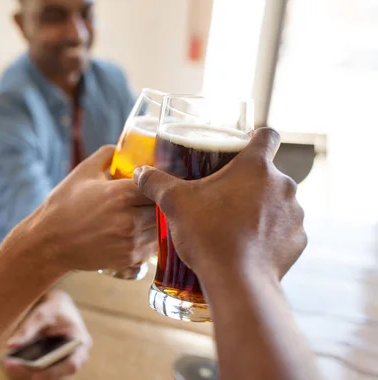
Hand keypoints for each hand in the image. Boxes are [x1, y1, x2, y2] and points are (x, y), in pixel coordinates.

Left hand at [3, 290, 91, 379]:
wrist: (58, 306)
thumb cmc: (54, 308)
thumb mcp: (42, 313)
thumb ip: (28, 329)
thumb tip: (11, 345)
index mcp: (80, 343)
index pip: (71, 364)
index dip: (54, 372)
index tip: (34, 372)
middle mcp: (75, 357)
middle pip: (56, 375)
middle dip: (32, 373)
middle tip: (10, 365)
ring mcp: (63, 364)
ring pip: (46, 376)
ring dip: (26, 373)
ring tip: (8, 364)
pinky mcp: (52, 366)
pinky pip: (40, 373)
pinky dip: (26, 370)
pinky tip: (11, 364)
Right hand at [24, 145, 155, 272]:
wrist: (49, 243)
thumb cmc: (63, 206)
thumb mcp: (83, 173)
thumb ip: (106, 155)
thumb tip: (122, 147)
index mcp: (120, 194)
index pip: (158, 184)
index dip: (160, 181)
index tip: (157, 179)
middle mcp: (129, 219)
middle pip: (166, 207)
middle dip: (163, 200)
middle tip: (160, 196)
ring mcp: (131, 241)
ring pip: (163, 228)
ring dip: (160, 220)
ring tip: (151, 212)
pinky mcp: (130, 258)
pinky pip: (154, 246)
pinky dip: (152, 237)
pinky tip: (141, 230)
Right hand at [134, 128, 306, 281]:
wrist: (237, 282)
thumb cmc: (208, 235)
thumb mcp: (174, 203)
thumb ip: (156, 182)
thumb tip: (140, 173)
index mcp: (256, 167)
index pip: (267, 135)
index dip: (254, 137)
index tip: (240, 148)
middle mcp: (283, 185)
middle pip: (268, 173)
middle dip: (248, 181)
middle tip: (223, 196)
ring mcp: (294, 213)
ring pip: (277, 201)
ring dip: (261, 207)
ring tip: (234, 223)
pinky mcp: (298, 240)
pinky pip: (284, 229)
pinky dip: (270, 234)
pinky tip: (248, 244)